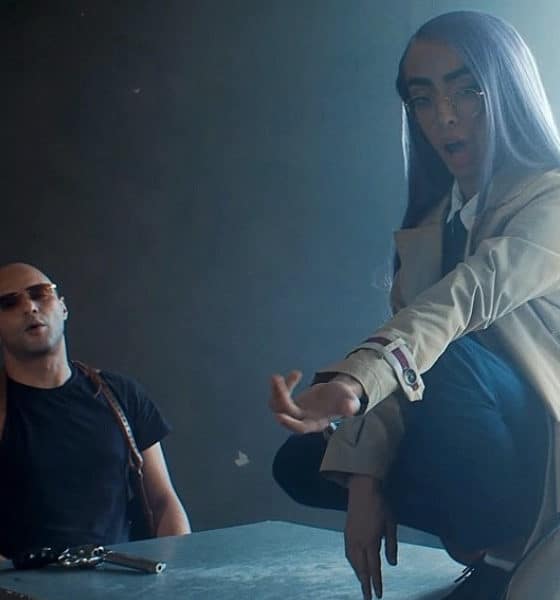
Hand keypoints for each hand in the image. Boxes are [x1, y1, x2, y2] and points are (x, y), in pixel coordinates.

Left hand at [269, 371, 361, 432]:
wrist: (339, 396)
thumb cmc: (345, 400)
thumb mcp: (350, 401)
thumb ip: (350, 405)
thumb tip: (350, 409)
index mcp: (316, 423)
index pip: (300, 427)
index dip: (290, 423)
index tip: (278, 417)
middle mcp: (303, 419)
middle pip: (286, 412)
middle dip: (279, 396)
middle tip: (277, 379)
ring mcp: (296, 411)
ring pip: (278, 405)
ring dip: (275, 391)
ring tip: (277, 377)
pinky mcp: (292, 402)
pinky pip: (281, 395)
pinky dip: (285, 384)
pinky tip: (297, 374)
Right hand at [345, 475, 397, 599]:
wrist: (362, 488)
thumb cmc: (380, 504)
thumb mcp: (391, 524)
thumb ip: (391, 545)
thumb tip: (392, 563)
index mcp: (371, 541)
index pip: (374, 567)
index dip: (376, 583)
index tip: (378, 596)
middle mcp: (359, 541)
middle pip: (361, 568)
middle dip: (364, 584)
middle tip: (367, 598)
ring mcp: (351, 536)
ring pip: (353, 561)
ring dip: (358, 574)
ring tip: (363, 583)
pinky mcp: (347, 531)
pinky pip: (348, 553)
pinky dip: (352, 563)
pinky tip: (355, 564)